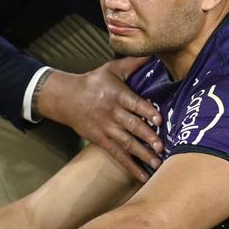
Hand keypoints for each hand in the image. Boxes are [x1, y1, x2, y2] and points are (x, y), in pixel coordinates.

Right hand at [37, 57, 163, 181]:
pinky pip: (117, 155)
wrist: (66, 98)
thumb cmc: (93, 82)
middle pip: (131, 126)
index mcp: (116, 94)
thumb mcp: (111, 69)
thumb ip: (133, 64)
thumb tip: (153, 53)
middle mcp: (111, 113)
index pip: (133, 104)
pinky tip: (143, 175)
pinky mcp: (101, 140)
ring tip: (157, 163)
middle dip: (147, 137)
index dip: (146, 111)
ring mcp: (105, 128)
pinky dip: (130, 166)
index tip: (158, 120)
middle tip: (161, 147)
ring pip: (125, 143)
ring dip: (142, 154)